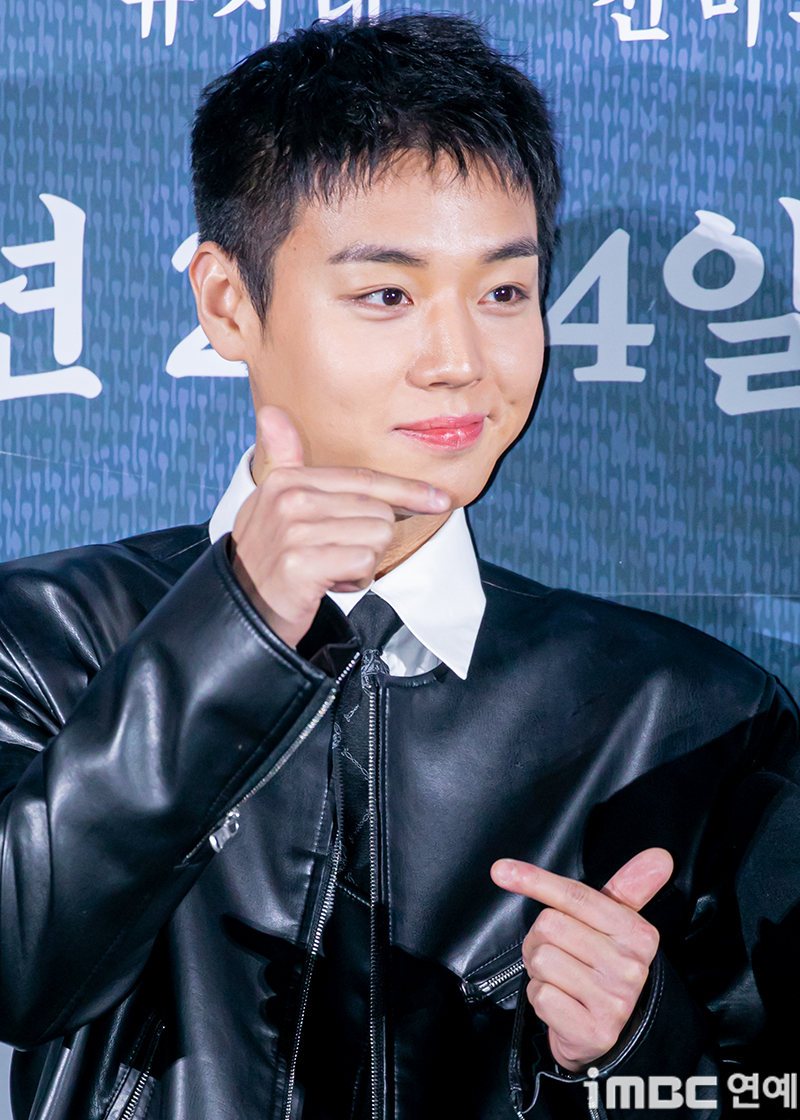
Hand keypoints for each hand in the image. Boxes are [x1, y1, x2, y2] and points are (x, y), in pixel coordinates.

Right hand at [231, 406, 450, 647]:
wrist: (241, 610)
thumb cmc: (269, 556)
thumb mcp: (270, 501)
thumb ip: (282, 458)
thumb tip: (275, 413)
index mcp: (287, 479)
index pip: (364, 480)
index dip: (407, 490)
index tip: (439, 499)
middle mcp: (290, 500)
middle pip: (378, 511)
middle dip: (369, 540)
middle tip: (336, 555)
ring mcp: (294, 532)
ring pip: (376, 538)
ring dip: (362, 562)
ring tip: (329, 568)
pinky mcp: (301, 565)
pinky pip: (364, 564)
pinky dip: (355, 580)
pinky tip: (329, 583)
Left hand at [491, 848, 672, 1071]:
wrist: (609, 1034)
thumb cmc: (605, 968)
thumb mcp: (618, 926)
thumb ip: (628, 887)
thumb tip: (659, 855)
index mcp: (637, 934)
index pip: (576, 897)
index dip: (536, 880)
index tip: (501, 870)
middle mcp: (630, 966)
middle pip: (549, 926)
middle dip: (540, 938)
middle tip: (558, 952)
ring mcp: (613, 1000)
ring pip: (541, 959)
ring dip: (538, 969)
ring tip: (560, 978)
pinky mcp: (593, 1030)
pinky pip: (540, 995)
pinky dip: (540, 997)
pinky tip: (561, 1002)